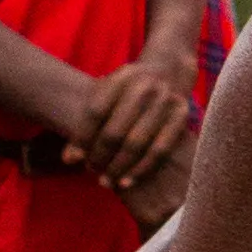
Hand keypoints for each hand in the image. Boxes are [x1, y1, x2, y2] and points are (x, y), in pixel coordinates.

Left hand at [64, 48, 199, 218]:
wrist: (168, 70)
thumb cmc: (128, 89)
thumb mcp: (108, 91)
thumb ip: (88, 122)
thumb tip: (69, 159)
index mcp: (121, 76)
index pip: (95, 111)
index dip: (81, 139)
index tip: (71, 159)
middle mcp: (145, 86)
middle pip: (115, 130)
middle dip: (99, 156)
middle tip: (91, 170)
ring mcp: (166, 100)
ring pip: (136, 144)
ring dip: (117, 167)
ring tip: (105, 181)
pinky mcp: (182, 115)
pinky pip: (159, 150)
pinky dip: (140, 170)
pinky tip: (126, 182)